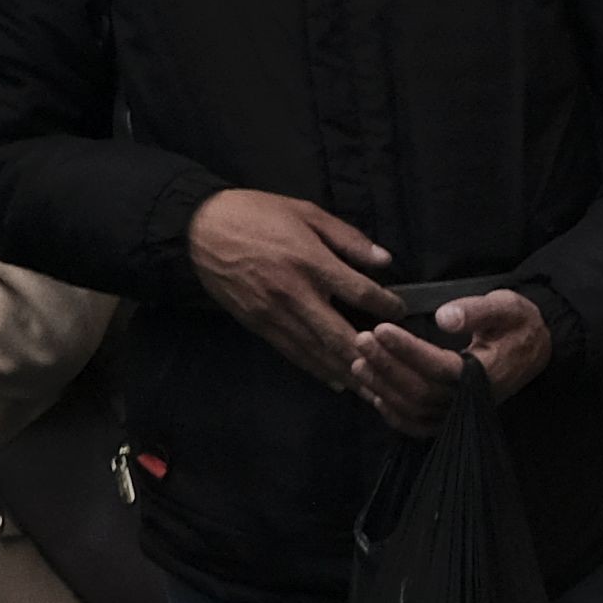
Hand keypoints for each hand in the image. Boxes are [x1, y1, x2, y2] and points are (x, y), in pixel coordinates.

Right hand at [189, 186, 397, 391]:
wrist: (200, 230)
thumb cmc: (257, 214)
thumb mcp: (307, 212)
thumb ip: (348, 238)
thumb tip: (385, 260)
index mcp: (312, 262)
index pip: (361, 292)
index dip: (388, 306)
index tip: (403, 312)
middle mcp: (296, 294)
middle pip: (341, 334)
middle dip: (371, 356)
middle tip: (398, 370)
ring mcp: (275, 314)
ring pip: (318, 352)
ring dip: (347, 372)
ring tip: (374, 389)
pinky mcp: (258, 325)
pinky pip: (293, 353)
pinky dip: (317, 369)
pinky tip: (336, 381)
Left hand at [347, 285, 551, 434]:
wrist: (532, 348)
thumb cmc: (517, 323)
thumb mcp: (506, 305)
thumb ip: (477, 310)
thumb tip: (442, 317)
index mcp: (488, 371)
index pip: (441, 367)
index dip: (408, 350)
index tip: (380, 328)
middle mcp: (474, 399)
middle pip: (421, 391)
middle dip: (387, 366)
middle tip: (361, 339)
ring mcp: (462, 413)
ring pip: (415, 410)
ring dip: (384, 388)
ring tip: (359, 362)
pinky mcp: (453, 418)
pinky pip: (419, 426)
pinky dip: (394, 415)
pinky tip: (374, 394)